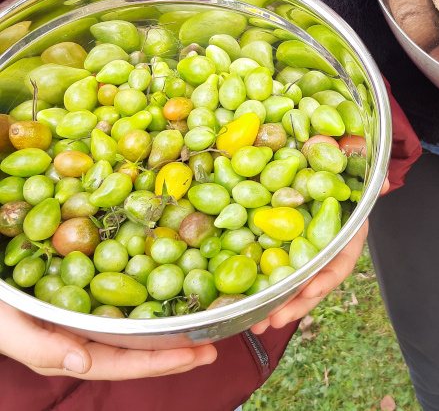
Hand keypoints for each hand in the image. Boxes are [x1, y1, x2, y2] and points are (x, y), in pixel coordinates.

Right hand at [0, 300, 216, 378]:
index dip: (159, 362)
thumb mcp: (8, 327)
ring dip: (170, 319)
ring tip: (205, 318)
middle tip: (214, 344)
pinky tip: (176, 278)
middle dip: (175, 348)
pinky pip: (126, 287)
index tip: (196, 356)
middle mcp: (84, 331)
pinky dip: (152, 287)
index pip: (121, 362)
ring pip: (136, 319)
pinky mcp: (91, 279)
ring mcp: (89, 306)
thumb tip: (83, 363)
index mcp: (68, 348)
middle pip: (136, 345)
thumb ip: (41, 347)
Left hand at [250, 177, 389, 333]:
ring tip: (257, 323)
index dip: (327, 277)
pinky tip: (243, 303)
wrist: (323, 172)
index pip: (340, 262)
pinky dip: (260, 289)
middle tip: (275, 320)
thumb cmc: (341, 176)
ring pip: (292, 287)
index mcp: (346, 238)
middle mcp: (325, 253)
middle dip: (295, 305)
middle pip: (313, 285)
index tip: (311, 290)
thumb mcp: (355, 175)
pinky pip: (272, 272)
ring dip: (275, 306)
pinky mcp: (282, 252)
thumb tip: (385, 183)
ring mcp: (303, 256)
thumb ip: (370, 180)